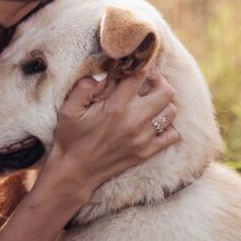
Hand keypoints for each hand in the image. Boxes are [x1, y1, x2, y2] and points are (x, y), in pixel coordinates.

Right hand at [45, 72, 178, 195]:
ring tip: (151, 102)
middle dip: (159, 82)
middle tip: (148, 83)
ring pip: (171, 111)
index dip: (138, 67)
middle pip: (165, 92)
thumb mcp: (69, 109)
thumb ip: (84, 87)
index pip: (139, 76)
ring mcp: (143, 138)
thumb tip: (103, 74)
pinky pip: (172, 135)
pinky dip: (167, 127)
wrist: (75, 172)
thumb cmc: (71, 138)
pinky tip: (154, 123)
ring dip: (163, 103)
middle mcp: (134, 121)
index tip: (133, 67)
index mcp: (115, 107)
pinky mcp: (147, 152)